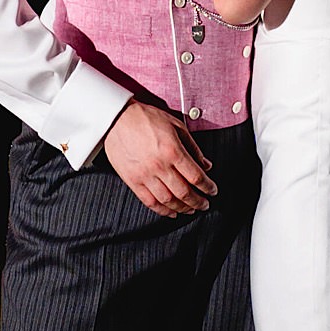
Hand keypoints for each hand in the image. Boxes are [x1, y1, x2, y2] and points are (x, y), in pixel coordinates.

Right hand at [102, 98, 217, 215]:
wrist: (117, 118)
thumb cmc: (145, 118)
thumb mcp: (176, 125)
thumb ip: (192, 146)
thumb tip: (205, 164)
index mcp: (172, 150)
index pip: (196, 176)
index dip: (208, 187)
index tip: (212, 190)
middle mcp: (159, 166)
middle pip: (184, 192)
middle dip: (198, 202)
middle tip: (205, 204)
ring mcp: (145, 175)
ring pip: (168, 200)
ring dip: (182, 208)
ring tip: (190, 210)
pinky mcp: (132, 180)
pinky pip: (149, 201)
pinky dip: (162, 210)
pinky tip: (171, 212)